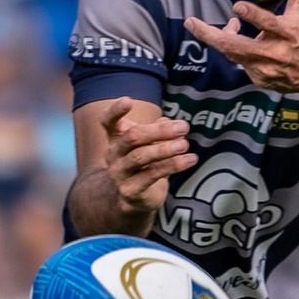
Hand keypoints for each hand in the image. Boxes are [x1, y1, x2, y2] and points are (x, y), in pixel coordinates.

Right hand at [101, 97, 196, 212]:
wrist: (133, 198)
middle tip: (183, 126)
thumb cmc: (144, 163)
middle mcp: (113, 154)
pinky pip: (153, 175)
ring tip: (185, 144)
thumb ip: (160, 130)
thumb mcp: (151, 143)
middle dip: (158, 130)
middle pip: (132, 137)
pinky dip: (174, 165)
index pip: (108, 121)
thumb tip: (175, 123)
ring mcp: (120, 173)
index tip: (128, 100)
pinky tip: (190, 159)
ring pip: (141, 156)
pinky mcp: (131, 190)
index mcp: (115, 138)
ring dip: (166, 149)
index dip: (116, 110)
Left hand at [185, 0, 298, 95]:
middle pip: (236, 46)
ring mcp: (265, 69)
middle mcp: (275, 53)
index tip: (236, 6)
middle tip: (190, 21)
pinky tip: (241, 38)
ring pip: (232, 53)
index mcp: (288, 32)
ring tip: (229, 24)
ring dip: (221, 36)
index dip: (252, 16)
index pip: (268, 24)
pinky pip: (239, 61)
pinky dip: (235, 48)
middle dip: (210, 35)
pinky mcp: (259, 79)